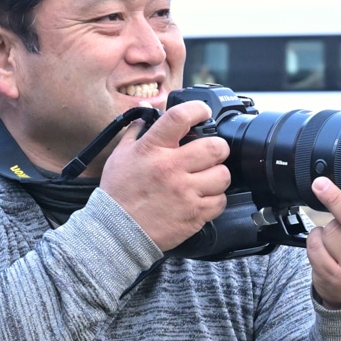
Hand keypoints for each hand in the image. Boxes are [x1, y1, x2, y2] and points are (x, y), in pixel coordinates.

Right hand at [100, 100, 230, 250]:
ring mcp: (185, 192)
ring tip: (206, 178)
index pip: (180, 117)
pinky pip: (221, 201)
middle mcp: (171, 168)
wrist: (116, 231)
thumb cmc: (119, 193)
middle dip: (217, 148)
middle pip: (215, 147)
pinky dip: (215, 199)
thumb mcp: (121, 156)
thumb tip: (148, 111)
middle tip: (211, 153)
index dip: (198, 109)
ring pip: (223, 175)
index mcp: (152, 149)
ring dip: (218, 176)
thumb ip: (137, 131)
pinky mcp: (194, 214)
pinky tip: (203, 198)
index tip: (203, 112)